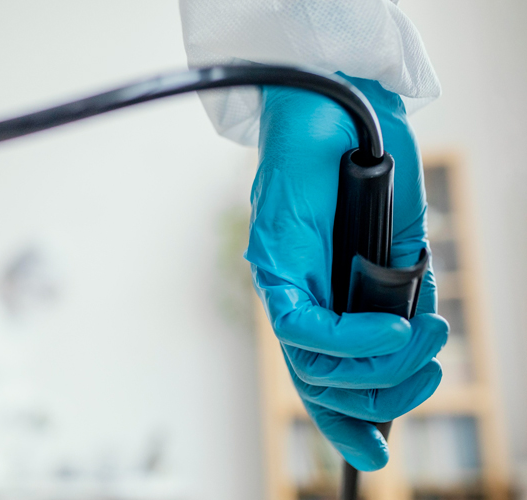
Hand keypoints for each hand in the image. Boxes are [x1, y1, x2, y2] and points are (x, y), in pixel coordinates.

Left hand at [249, 76, 448, 470]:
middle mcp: (293, 299)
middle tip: (432, 369)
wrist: (342, 107)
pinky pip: (301, 325)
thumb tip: (411, 339)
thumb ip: (401, 291)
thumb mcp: (397, 243)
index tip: (376, 451)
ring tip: (425, 336)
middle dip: (384, 397)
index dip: (345, 422)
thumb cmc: (369, 169)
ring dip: (380, 365)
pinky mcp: (274, 260)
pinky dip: (350, 339)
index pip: (321, 378)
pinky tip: (391, 328)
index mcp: (319, 300)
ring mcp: (280, 281)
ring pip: (313, 365)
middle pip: (320, 385)